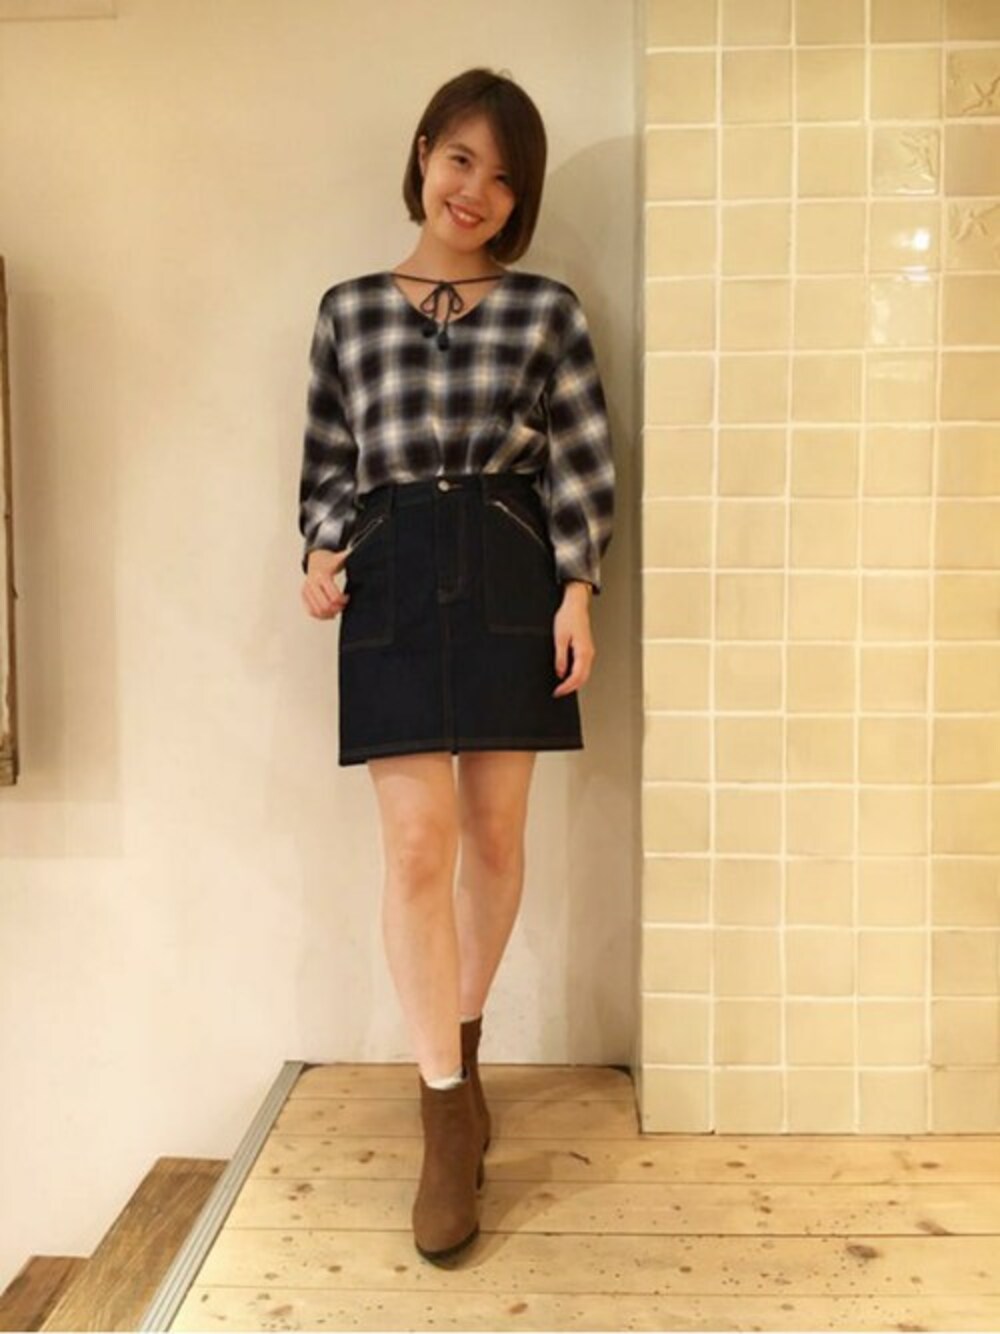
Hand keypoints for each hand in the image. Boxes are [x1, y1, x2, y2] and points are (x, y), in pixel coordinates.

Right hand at [301, 547, 348, 620]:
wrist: (315, 558)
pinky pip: (310, 611)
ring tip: (336, 610)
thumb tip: (361, 551)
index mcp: (322, 576)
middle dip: (336, 608)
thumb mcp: (339, 558)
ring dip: (328, 614)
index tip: (347, 598)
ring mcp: (306, 590)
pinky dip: (320, 615)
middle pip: (325, 606)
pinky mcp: (303, 595)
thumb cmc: (329, 560)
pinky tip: (329, 613)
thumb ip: (350, 556)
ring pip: (317, 611)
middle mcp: (312, 583)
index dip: (343, 600)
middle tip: (342, 606)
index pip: (333, 596)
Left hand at [552, 582, 595, 696]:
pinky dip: (576, 675)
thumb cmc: (568, 617)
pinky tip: (567, 675)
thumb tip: (560, 673)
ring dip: (574, 682)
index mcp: (583, 652)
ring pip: (584, 674)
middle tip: (558, 692)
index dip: (566, 687)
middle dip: (571, 688)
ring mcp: (588, 652)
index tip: (557, 692)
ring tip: (561, 686)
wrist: (575, 605)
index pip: (576, 677)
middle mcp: (588, 654)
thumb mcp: (559, 638)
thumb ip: (560, 658)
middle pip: (583, 678)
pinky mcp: (585, 649)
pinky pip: (583, 667)